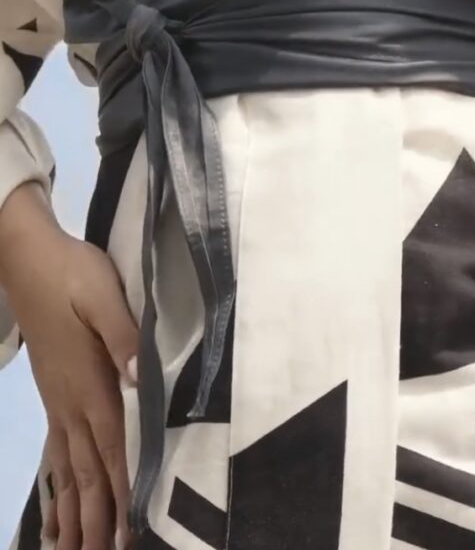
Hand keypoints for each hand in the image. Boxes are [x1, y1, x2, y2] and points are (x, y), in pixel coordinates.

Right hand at [0, 184, 138, 549]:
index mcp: (91, 384)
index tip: (131, 536)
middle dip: (98, 523)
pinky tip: (60, 511)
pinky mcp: (55, 395)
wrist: (28, 259)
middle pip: (89, 474)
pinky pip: (58, 454)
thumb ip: (125, 335)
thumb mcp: (102, 295)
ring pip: (71, 470)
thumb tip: (139, 377)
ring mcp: (60, 403)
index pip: (113, 450)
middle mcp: (74, 404)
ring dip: (78, 515)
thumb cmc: (71, 273)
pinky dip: (61, 489)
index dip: (123, 494)